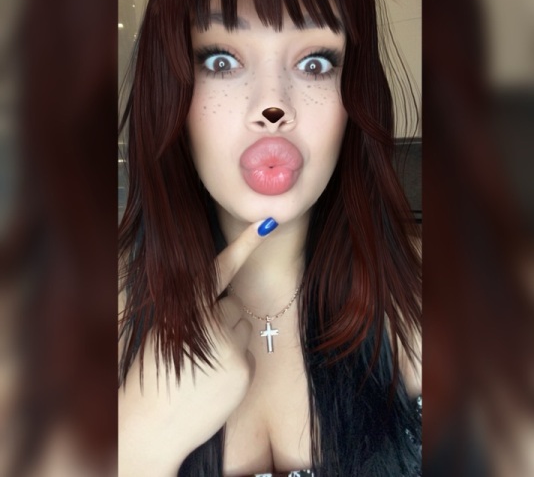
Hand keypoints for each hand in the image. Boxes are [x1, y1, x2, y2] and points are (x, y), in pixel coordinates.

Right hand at [118, 218, 277, 476]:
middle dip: (222, 319)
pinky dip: (236, 363)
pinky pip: (248, 352)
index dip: (243, 244)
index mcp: (184, 310)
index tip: (265, 223)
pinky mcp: (243, 369)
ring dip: (230, 340)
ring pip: (242, 326)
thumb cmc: (153, 377)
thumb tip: (223, 304)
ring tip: (207, 365)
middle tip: (200, 347)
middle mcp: (209, 324)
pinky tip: (216, 380)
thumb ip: (193, 313)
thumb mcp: (167, 334)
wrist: (148, 429)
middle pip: (232, 305)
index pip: (217, 271)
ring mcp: (229, 347)